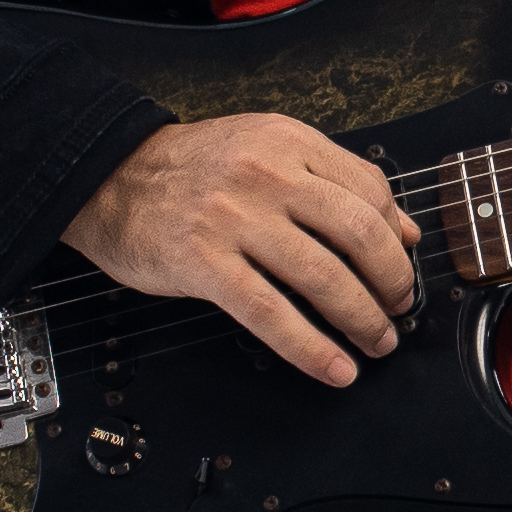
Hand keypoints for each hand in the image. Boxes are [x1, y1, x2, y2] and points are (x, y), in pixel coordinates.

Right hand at [63, 113, 422, 388]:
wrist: (108, 177)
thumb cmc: (190, 170)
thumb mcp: (266, 151)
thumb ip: (333, 182)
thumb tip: (402, 228)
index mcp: (288, 143)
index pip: (370, 190)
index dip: (397, 237)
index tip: (402, 266)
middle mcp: (266, 176)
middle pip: (359, 235)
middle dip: (392, 282)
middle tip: (397, 309)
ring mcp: (234, 219)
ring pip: (323, 278)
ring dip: (362, 320)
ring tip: (375, 342)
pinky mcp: (203, 263)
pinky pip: (271, 314)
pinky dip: (312, 349)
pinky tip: (334, 368)